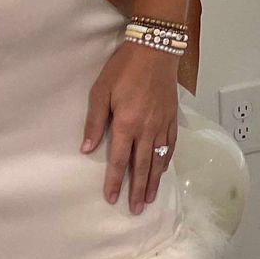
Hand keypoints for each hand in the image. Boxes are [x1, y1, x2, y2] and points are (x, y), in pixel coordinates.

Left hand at [82, 42, 178, 213]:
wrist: (156, 48)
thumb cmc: (124, 68)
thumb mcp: (101, 91)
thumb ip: (95, 121)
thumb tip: (87, 149)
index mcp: (127, 123)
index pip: (120, 160)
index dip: (115, 181)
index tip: (112, 198)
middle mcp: (147, 129)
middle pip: (142, 165)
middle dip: (137, 189)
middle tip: (134, 210)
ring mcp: (162, 124)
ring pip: (158, 159)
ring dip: (153, 180)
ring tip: (149, 199)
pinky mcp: (172, 117)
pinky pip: (171, 145)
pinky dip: (167, 161)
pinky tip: (163, 170)